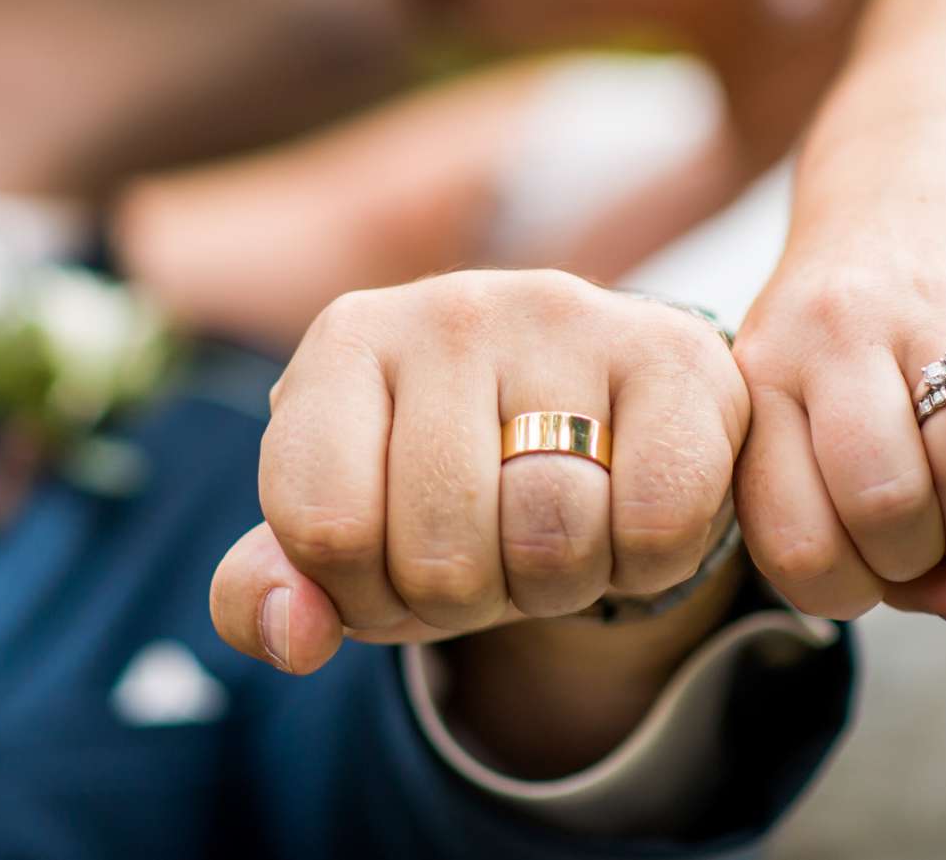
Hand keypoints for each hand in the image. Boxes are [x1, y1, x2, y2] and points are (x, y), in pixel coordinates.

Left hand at [210, 270, 746, 673]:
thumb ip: (269, 590)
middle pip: (441, 553)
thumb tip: (293, 637)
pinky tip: (629, 515)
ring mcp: (567, 317)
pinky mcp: (676, 352)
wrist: (594, 414)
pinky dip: (648, 562)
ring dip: (558, 585)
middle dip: (464, 599)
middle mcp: (450, 308)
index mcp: (346, 342)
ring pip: (551, 537)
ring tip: (553, 534)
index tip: (388, 564)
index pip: (322, 526)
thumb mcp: (343, 535)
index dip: (361, 593)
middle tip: (487, 552)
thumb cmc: (439, 483)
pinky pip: (658, 524)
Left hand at [732, 153, 945, 627]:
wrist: (919, 172)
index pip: (793, 544)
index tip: (866, 564)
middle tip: (928, 536)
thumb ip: (876, 541)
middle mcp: (831, 342)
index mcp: (757, 381)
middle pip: (887, 510)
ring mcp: (929, 321)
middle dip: (921, 561)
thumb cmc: (852, 337)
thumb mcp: (817, 414)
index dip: (845, 590)